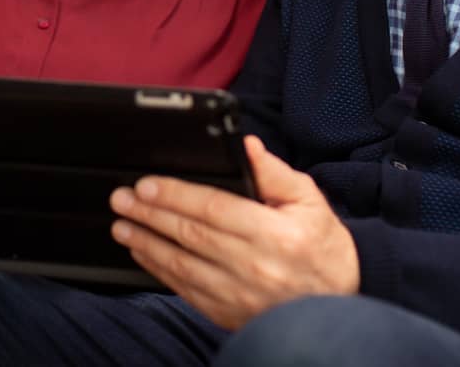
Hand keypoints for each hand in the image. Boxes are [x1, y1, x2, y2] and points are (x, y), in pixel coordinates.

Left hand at [109, 135, 359, 329]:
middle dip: (149, 214)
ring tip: (121, 224)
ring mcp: (240, 296)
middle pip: (190, 236)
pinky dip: (160, 271)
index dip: (175, 195)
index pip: (214, 209)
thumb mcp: (309, 200)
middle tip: (121, 199)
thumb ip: (274, 172)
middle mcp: (255, 267)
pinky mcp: (229, 314)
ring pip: (181, 266)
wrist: (338, 305)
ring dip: (146, 243)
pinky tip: (144, 253)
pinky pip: (185, 290)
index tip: (146, 185)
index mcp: (275, 234)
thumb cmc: (323, 248)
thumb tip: (245, 146)